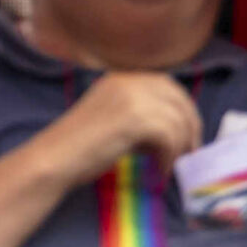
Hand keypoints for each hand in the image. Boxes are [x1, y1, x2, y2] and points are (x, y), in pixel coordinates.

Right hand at [39, 70, 202, 189]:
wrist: (56, 157)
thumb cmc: (81, 144)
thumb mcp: (114, 116)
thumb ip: (141, 111)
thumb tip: (179, 125)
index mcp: (121, 76)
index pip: (168, 85)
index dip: (184, 110)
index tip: (187, 135)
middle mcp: (128, 80)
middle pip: (179, 100)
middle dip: (190, 128)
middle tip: (188, 153)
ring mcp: (131, 97)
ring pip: (178, 121)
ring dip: (179, 147)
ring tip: (167, 165)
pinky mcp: (134, 119)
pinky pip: (170, 138)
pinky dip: (169, 157)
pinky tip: (158, 170)